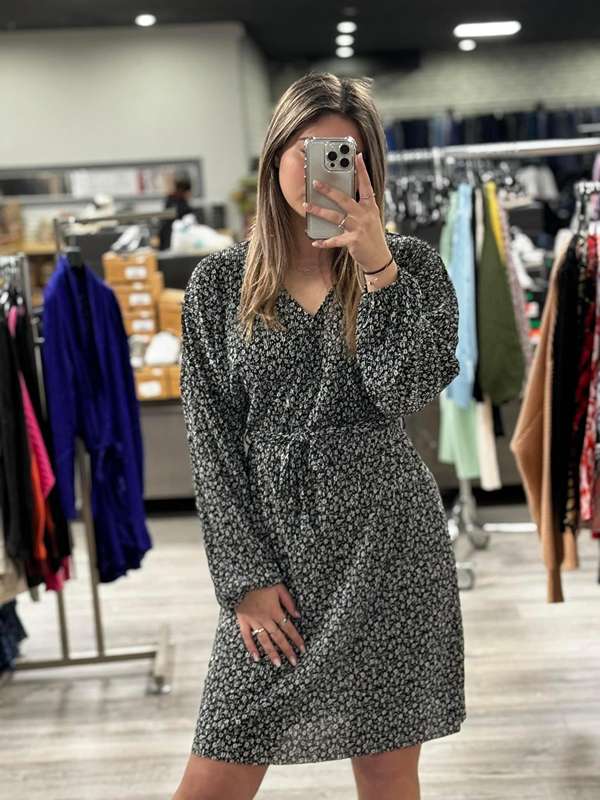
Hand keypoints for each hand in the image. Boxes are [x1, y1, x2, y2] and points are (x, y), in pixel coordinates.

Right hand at [236, 582, 305, 666]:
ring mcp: (253, 621)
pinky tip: (256, 658)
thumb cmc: (263, 582)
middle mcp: (265, 618)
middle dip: (287, 650)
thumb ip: (289, 602)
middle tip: (294, 662)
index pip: (288, 628)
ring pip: (264, 640)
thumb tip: (298, 616)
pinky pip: (246, 637)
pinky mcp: (243, 621)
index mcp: (275, 610)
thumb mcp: (279, 588)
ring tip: (278, 664)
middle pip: (278, 637)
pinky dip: (251, 648)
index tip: (303, 649)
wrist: (243, 579)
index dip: (296, 638)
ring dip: (271, 652)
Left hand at [302, 151, 391, 270]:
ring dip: (319, 211)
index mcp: (370, 206)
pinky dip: (324, 241)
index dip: (362, 171)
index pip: (366, 185)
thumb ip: (359, 205)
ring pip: (335, 217)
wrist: (379, 257)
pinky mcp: (353, 241)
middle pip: (344, 199)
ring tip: (306, 206)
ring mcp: (358, 228)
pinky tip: (315, 241)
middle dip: (329, 190)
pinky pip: (335, 240)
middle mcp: (364, 215)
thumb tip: (342, 194)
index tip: (357, 156)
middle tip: (315, 183)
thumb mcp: (370, 217)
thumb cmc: (372, 235)